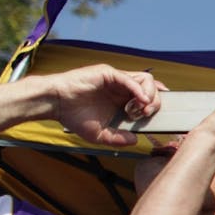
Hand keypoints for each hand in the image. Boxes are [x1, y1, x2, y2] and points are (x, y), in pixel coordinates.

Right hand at [46, 64, 166, 146]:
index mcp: (122, 100)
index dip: (157, 104)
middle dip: (155, 102)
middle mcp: (122, 88)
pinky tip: (140, 100)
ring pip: (145, 80)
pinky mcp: (108, 73)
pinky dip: (137, 89)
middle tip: (147, 114)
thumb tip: (135, 140)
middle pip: (151, 88)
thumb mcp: (99, 134)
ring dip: (149, 95)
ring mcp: (116, 79)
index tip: (160, 115)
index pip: (148, 98)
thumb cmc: (74, 116)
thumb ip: (117, 138)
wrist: (55, 104)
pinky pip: (128, 78)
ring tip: (143, 108)